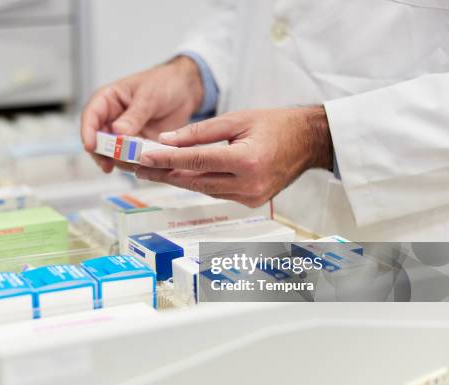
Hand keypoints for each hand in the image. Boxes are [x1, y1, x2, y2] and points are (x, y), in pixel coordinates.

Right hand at [80, 56, 203, 172]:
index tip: (91, 146)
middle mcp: (112, 119)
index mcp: (108, 100)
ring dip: (122, 162)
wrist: (185, 91)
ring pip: (114, 154)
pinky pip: (132, 160)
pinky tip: (147, 165)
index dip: (88, 133)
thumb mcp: (148, 96)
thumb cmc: (163, 83)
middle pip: (98, 141)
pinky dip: (138, 164)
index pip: (90, 117)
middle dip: (103, 154)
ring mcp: (124, 135)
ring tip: (137, 163)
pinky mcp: (137, 146)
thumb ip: (134, 115)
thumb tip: (117, 131)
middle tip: (108, 165)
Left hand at [135, 107, 333, 206]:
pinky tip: (180, 174)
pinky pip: (215, 192)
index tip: (144, 156)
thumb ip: (200, 131)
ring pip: (203, 189)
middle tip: (139, 167)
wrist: (309, 142)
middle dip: (164, 173)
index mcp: (247, 161)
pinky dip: (198, 182)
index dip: (167, 158)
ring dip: (177, 179)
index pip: (197, 160)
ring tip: (152, 170)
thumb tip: (167, 140)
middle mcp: (248, 184)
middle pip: (195, 180)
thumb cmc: (277, 124)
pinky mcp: (250, 202)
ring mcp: (250, 197)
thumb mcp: (238, 118)